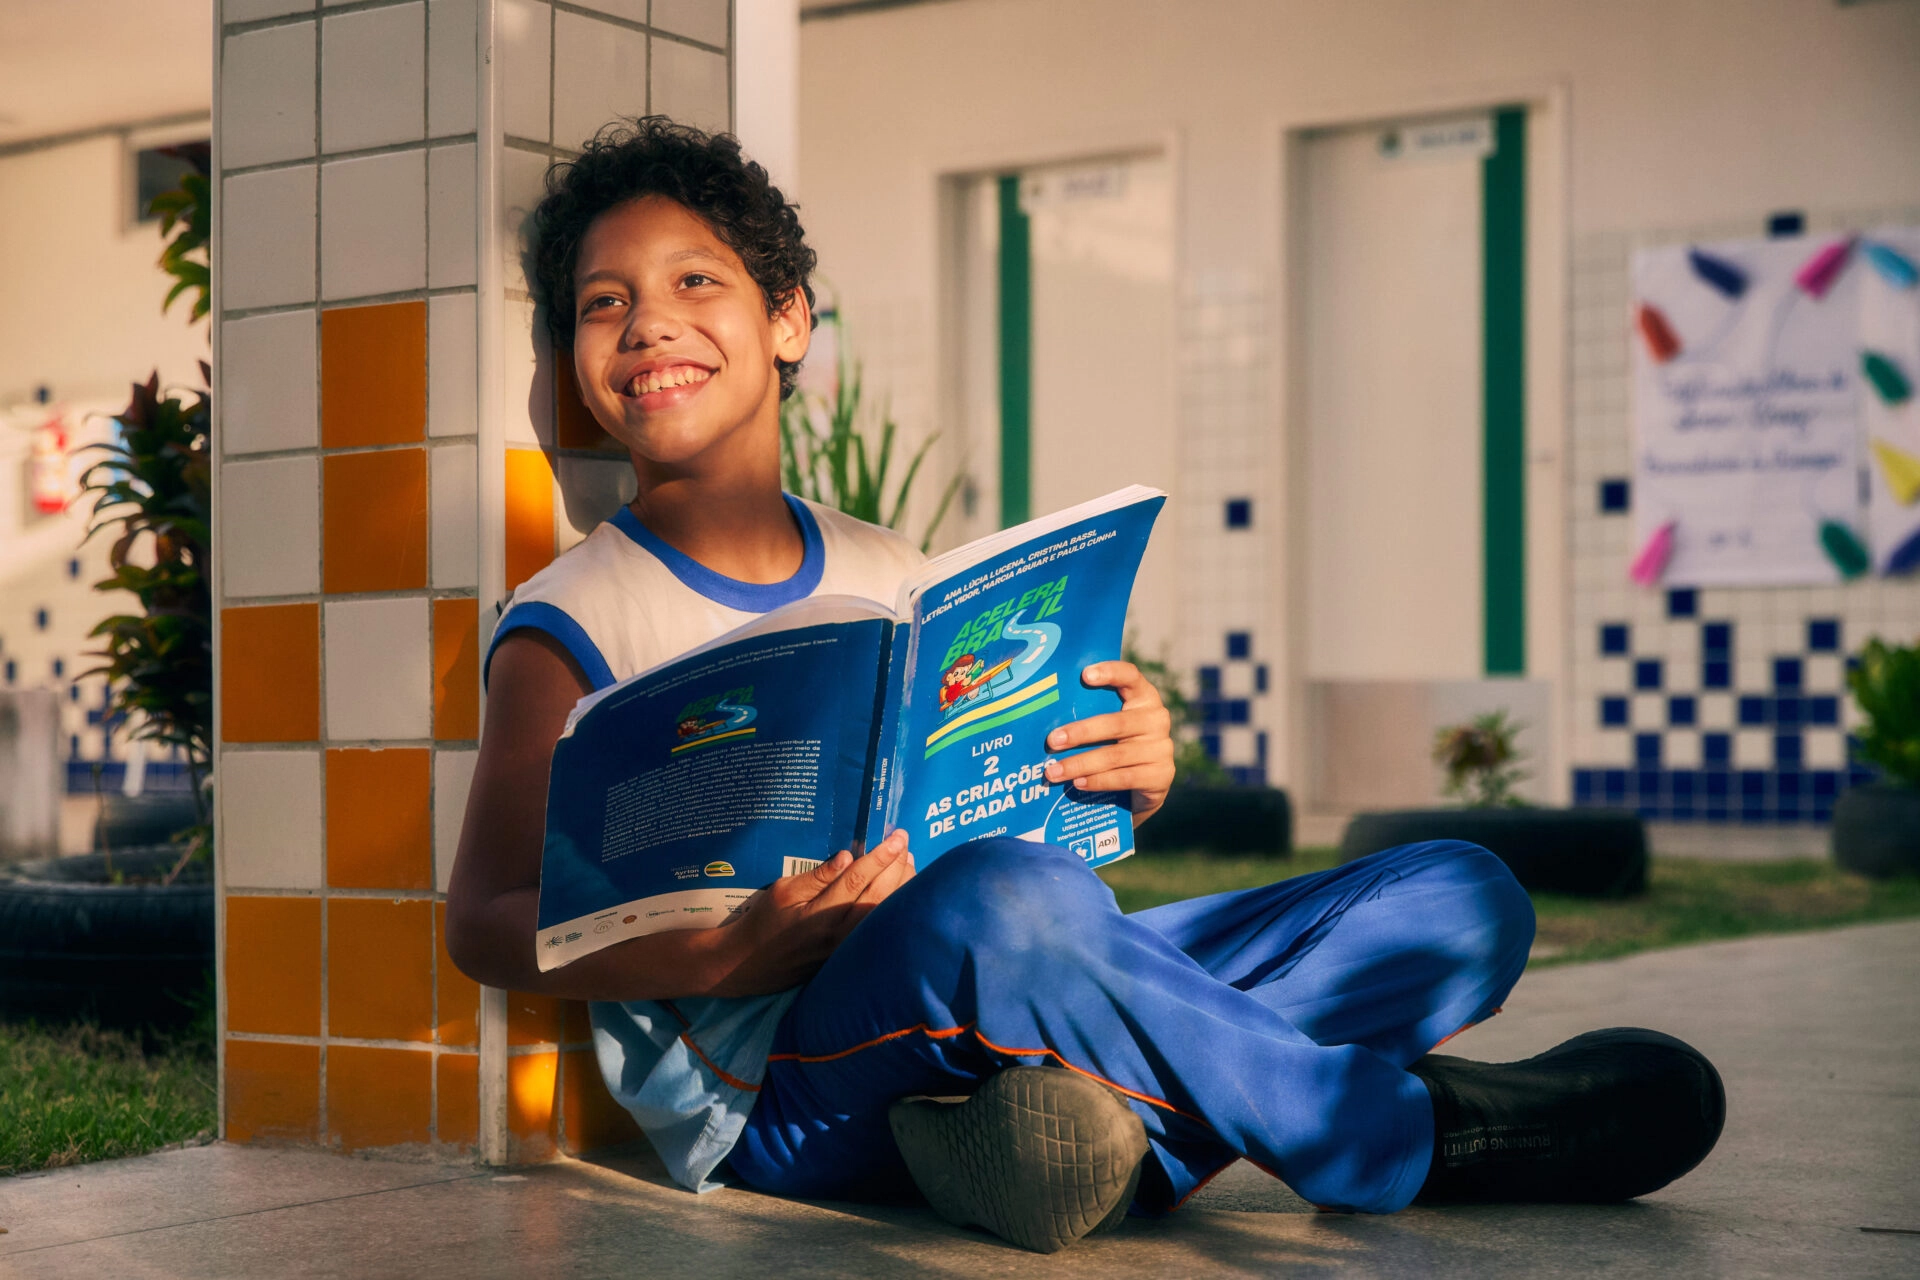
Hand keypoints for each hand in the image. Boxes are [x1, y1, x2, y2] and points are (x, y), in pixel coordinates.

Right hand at [707, 829, 914, 994]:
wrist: (747, 965)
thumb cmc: (762, 922)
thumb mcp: (781, 891)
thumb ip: (816, 876)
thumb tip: (846, 857)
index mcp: (819, 914)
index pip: (857, 881)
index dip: (880, 858)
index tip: (896, 837)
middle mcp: (838, 934)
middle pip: (877, 898)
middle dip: (896, 867)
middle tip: (905, 842)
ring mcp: (846, 949)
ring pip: (882, 916)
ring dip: (900, 888)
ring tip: (908, 862)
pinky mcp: (848, 957)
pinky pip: (876, 929)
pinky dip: (892, 908)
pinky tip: (900, 892)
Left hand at [1043, 661, 1175, 825]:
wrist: (1144, 784)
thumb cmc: (1116, 744)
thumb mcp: (1107, 725)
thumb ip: (1090, 713)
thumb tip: (1044, 712)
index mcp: (1143, 697)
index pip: (1131, 676)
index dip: (1110, 673)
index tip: (1085, 675)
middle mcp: (1156, 719)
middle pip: (1116, 723)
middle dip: (1081, 732)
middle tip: (1052, 740)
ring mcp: (1161, 748)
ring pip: (1115, 755)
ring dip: (1080, 763)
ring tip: (1053, 771)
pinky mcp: (1161, 775)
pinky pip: (1124, 777)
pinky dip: (1098, 781)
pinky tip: (1077, 783)